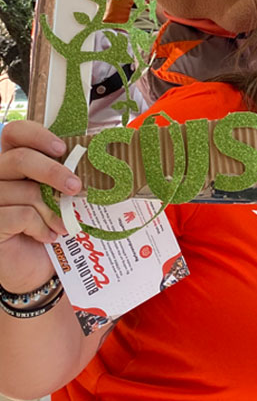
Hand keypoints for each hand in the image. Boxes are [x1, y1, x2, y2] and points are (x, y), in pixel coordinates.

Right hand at [0, 120, 79, 290]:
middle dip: (53, 171)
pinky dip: (40, 226)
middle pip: (19, 159)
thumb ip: (66, 173)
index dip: (36, 135)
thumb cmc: (52, 223)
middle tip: (76, 186)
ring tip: (63, 223)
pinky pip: (19, 215)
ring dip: (51, 209)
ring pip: (24, 191)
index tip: (62, 148)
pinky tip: (48, 236)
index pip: (14, 133)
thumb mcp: (60, 193)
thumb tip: (98, 156)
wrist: (39, 267)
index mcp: (14, 161)